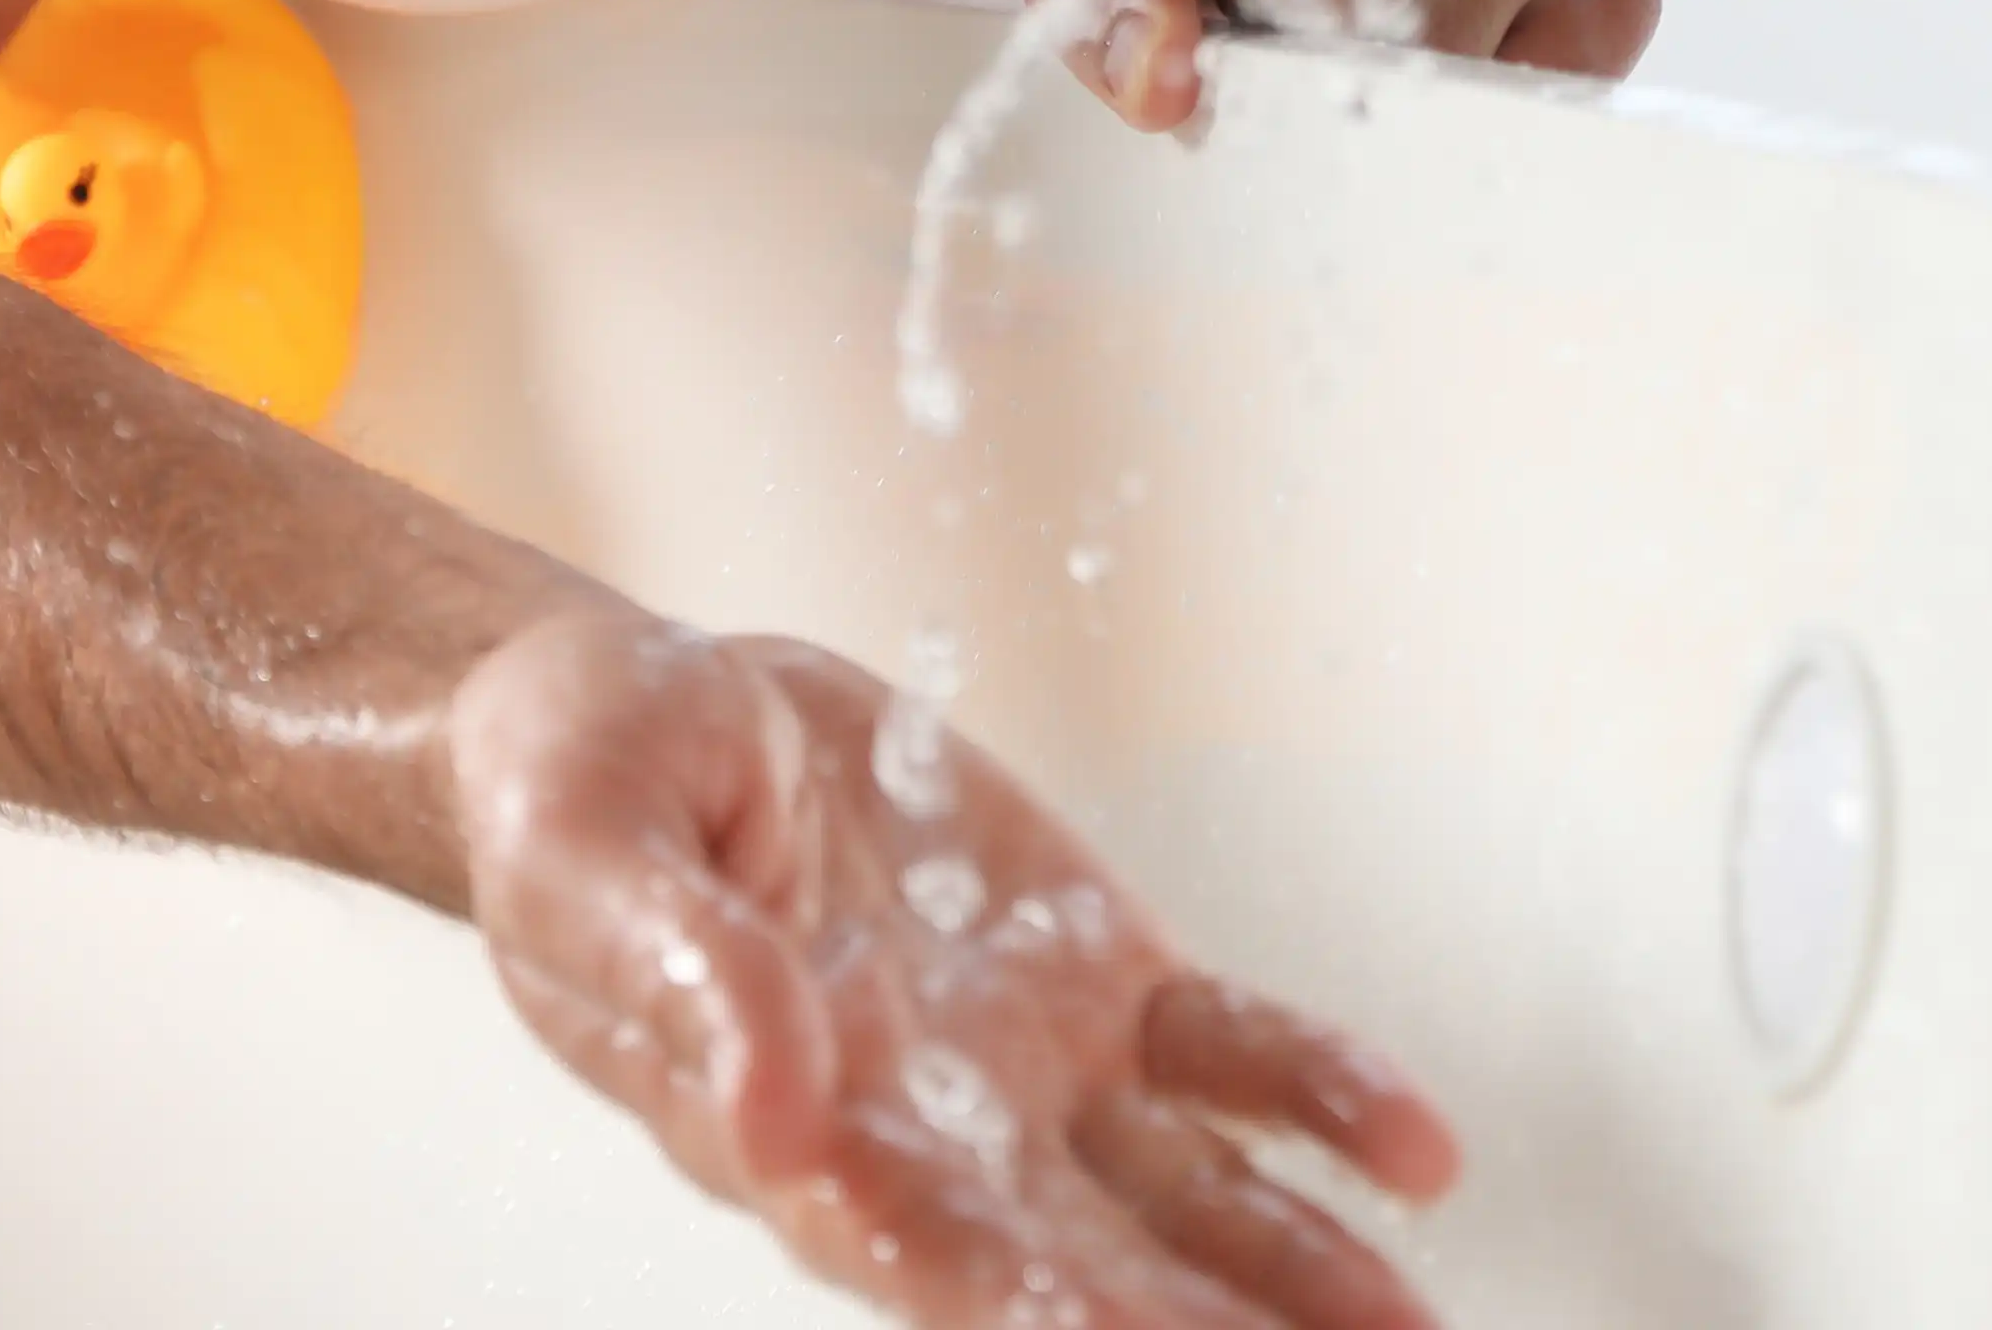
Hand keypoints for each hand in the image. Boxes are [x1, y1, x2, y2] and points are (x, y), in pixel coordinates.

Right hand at [453, 611, 1457, 1327]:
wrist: (648, 723)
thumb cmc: (574, 798)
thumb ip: (688, 973)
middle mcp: (923, 1142)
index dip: (1021, 1305)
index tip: (1105, 1328)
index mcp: (788, 1142)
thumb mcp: (595, 854)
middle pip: (1078, 1271)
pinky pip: (1226, 1063)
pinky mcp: (1089, 980)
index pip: (919, 1255)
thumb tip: (781, 1114)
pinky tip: (1417, 1155)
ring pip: (1181, 1203)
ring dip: (1294, 1274)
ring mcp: (1021, 1071)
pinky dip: (1320, 1106)